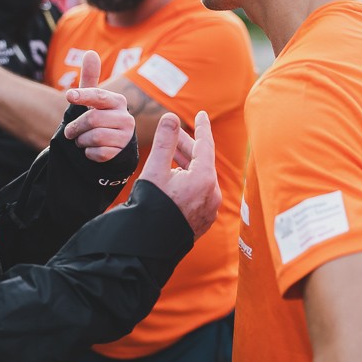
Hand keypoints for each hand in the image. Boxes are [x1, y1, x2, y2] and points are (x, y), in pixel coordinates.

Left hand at [63, 51, 135, 161]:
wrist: (112, 147)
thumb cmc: (99, 118)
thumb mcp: (94, 99)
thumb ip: (91, 77)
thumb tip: (90, 52)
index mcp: (117, 101)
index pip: (98, 95)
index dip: (82, 95)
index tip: (69, 95)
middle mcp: (126, 117)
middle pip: (92, 119)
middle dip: (75, 127)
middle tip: (70, 132)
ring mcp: (125, 136)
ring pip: (94, 137)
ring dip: (81, 141)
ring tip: (81, 140)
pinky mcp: (121, 153)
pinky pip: (98, 153)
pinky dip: (89, 153)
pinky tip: (91, 150)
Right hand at [138, 111, 218, 239]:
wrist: (149, 246)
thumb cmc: (151, 207)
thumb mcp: (155, 170)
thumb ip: (165, 142)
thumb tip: (171, 117)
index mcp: (204, 179)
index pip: (206, 145)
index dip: (202, 127)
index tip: (201, 114)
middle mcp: (212, 194)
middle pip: (202, 161)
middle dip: (187, 146)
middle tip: (174, 134)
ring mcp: (209, 209)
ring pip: (200, 178)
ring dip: (186, 165)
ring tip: (170, 157)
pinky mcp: (202, 220)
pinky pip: (199, 193)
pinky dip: (188, 181)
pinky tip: (174, 180)